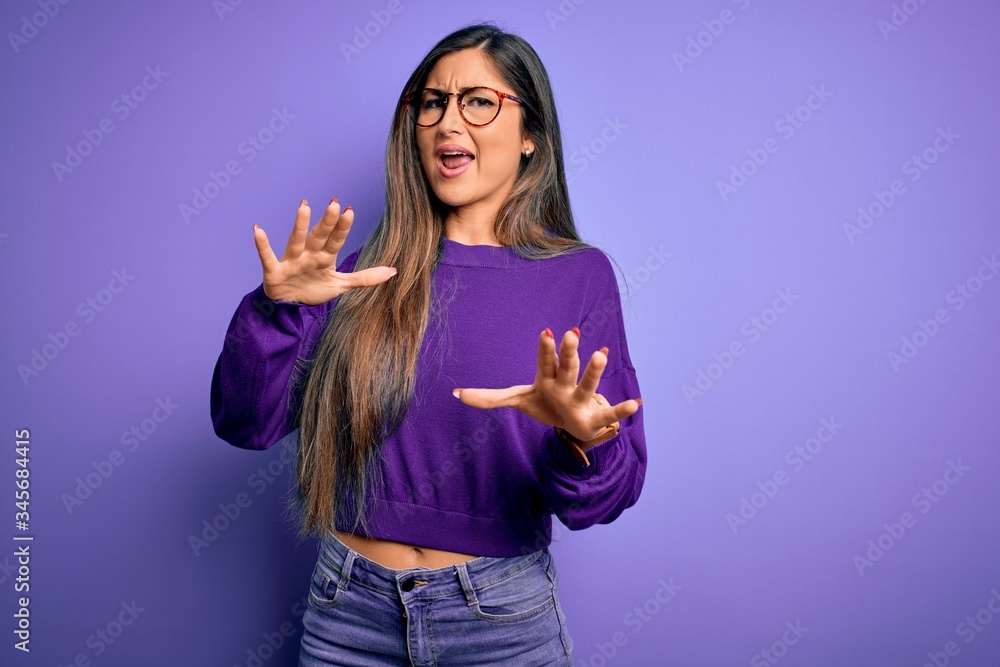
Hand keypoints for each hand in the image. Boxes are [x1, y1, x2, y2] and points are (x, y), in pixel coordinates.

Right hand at [252, 198, 396, 304]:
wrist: (289, 307)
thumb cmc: (313, 289)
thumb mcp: (342, 285)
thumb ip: (366, 278)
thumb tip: (394, 271)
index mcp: (325, 257)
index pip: (336, 240)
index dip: (342, 228)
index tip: (351, 210)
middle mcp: (309, 255)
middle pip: (319, 236)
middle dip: (327, 222)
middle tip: (335, 203)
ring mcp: (291, 261)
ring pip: (296, 240)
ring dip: (300, 225)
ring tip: (304, 206)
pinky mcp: (274, 271)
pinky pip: (267, 256)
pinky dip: (262, 245)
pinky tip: (258, 230)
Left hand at [453, 327, 640, 443]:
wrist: (570, 424)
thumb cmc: (544, 404)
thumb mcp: (516, 399)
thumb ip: (488, 397)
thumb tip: (455, 394)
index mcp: (547, 378)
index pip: (544, 361)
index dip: (545, 348)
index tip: (546, 331)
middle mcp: (566, 385)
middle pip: (566, 367)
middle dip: (569, 352)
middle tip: (571, 333)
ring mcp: (581, 399)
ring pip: (588, 385)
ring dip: (594, 370)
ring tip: (603, 354)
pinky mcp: (594, 417)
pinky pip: (609, 413)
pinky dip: (622, 409)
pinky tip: (636, 403)